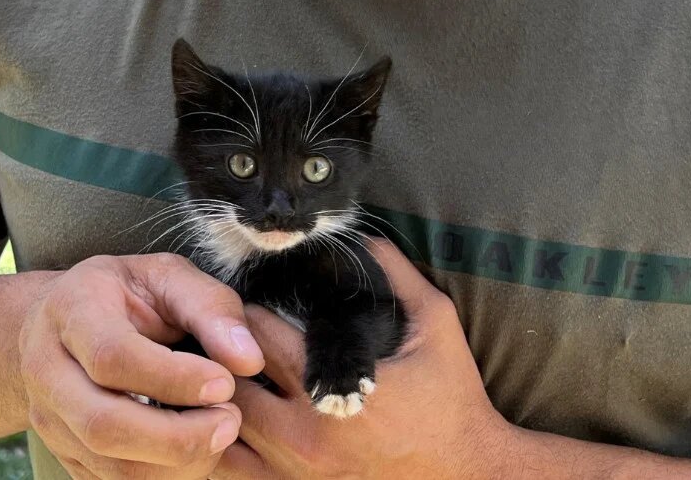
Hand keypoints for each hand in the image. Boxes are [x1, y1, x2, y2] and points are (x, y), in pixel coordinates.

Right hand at [18, 253, 266, 478]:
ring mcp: (49, 418)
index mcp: (70, 311)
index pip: (111, 357)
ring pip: (108, 466)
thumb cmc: (126, 295)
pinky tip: (192, 452)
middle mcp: (46, 369)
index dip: (172, 379)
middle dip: (177, 436)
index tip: (224, 384)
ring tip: (218, 435)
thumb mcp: (167, 277)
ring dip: (175, 464)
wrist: (62, 320)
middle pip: (102, 424)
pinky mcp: (63, 453)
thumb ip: (210, 308)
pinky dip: (160, 477)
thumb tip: (248, 359)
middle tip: (230, 421)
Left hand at [213, 239, 513, 479]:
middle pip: (230, 382)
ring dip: (222, 396)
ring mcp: (296, 473)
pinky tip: (241, 415)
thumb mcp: (436, 325)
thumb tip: (364, 235)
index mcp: (332, 391)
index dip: (249, 312)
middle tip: (229, 334)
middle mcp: (305, 437)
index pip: (258, 338)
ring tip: (228, 372)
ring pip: (225, 426)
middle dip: (225, 353)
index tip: (254, 300)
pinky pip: (235, 468)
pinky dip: (229, 439)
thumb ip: (397, 276)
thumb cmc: (452, 399)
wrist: (468, 473)